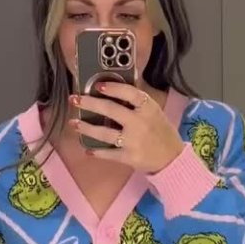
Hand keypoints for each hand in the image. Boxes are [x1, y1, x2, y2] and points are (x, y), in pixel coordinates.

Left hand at [70, 84, 184, 173]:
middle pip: (111, 110)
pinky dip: (97, 152)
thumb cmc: (161, 132)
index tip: (98, 85)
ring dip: (86, 127)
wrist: (171, 158)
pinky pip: (108, 153)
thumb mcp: (154, 112)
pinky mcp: (129, 157)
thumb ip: (137, 101)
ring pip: (104, 133)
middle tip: (75, 99)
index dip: (113, 87)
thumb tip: (115, 86)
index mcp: (148, 108)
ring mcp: (133, 141)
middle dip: (89, 103)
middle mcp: (139, 123)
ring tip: (73, 123)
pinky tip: (87, 150)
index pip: (130, 93)